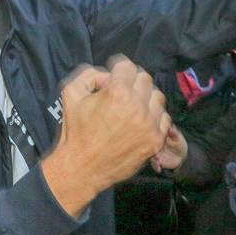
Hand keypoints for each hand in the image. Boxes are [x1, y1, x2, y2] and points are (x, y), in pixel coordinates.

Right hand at [41, 58, 168, 216]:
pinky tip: (141, 121)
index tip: (113, 78)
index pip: (128, 66)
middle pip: (145, 79)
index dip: (118, 70)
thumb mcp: (71, 94)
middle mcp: (137, 106)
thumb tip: (108, 75)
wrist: (83, 167)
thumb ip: (89, 74)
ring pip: (157, 97)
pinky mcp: (155, 140)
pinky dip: (154, 117)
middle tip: (122, 92)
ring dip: (145, 98)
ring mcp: (149, 124)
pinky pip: (164, 118)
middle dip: (132, 82)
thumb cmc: (75, 131)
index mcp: (117, 92)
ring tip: (133, 107)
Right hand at [150, 126, 187, 172]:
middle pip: (149, 147)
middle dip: (151, 150)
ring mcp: (155, 154)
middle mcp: (155, 146)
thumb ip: (174, 133)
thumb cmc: (180, 144)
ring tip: (158, 162)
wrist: (182, 156)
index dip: (152, 137)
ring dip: (153, 159)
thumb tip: (171, 128)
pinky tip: (159, 169)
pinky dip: (156, 167)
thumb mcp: (178, 138)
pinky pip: (154, 165)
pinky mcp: (157, 162)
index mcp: (158, 138)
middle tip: (156, 152)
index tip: (154, 140)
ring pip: (150, 156)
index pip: (152, 136)